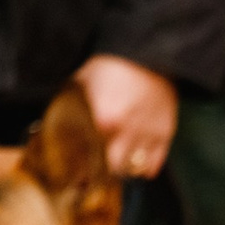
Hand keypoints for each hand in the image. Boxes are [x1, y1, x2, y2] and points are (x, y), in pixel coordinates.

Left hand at [74, 55, 177, 177]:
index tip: (82, 170)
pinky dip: (146, 167)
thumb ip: (74, 105)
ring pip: (136, 169)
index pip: (92, 156)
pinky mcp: (166, 133)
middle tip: (102, 167)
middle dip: (108, 170)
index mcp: (103, 121)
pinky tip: (138, 161)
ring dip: (127, 169)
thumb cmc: (111, 65)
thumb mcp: (83, 82)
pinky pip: (155, 163)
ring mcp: (148, 134)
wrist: (146, 54)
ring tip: (120, 164)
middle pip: (115, 168)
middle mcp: (126, 133)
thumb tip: (58, 120)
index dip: (86, 167)